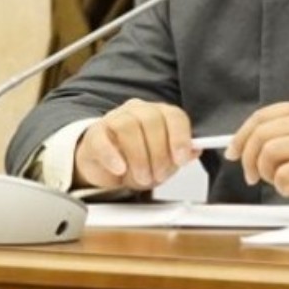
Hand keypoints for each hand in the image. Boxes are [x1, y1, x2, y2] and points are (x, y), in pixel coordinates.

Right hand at [74, 98, 198, 189]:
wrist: (106, 167)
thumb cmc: (138, 161)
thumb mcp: (164, 161)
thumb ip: (180, 155)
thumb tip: (194, 150)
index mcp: (160, 113)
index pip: (174, 115)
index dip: (180, 137)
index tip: (180, 159)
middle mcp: (138, 110)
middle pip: (152, 120)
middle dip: (158, 153)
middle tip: (158, 175)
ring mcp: (114, 119)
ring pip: (128, 127)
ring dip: (138, 156)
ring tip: (141, 177)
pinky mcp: (94, 134)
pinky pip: (102, 139)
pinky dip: (113, 155)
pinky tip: (120, 169)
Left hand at [224, 100, 288, 204]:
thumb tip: (261, 149)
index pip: (263, 116)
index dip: (241, 135)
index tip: (232, 151)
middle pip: (260, 133)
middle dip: (247, 158)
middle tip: (252, 176)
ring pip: (267, 153)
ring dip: (266, 173)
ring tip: (283, 183)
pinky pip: (284, 175)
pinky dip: (283, 187)